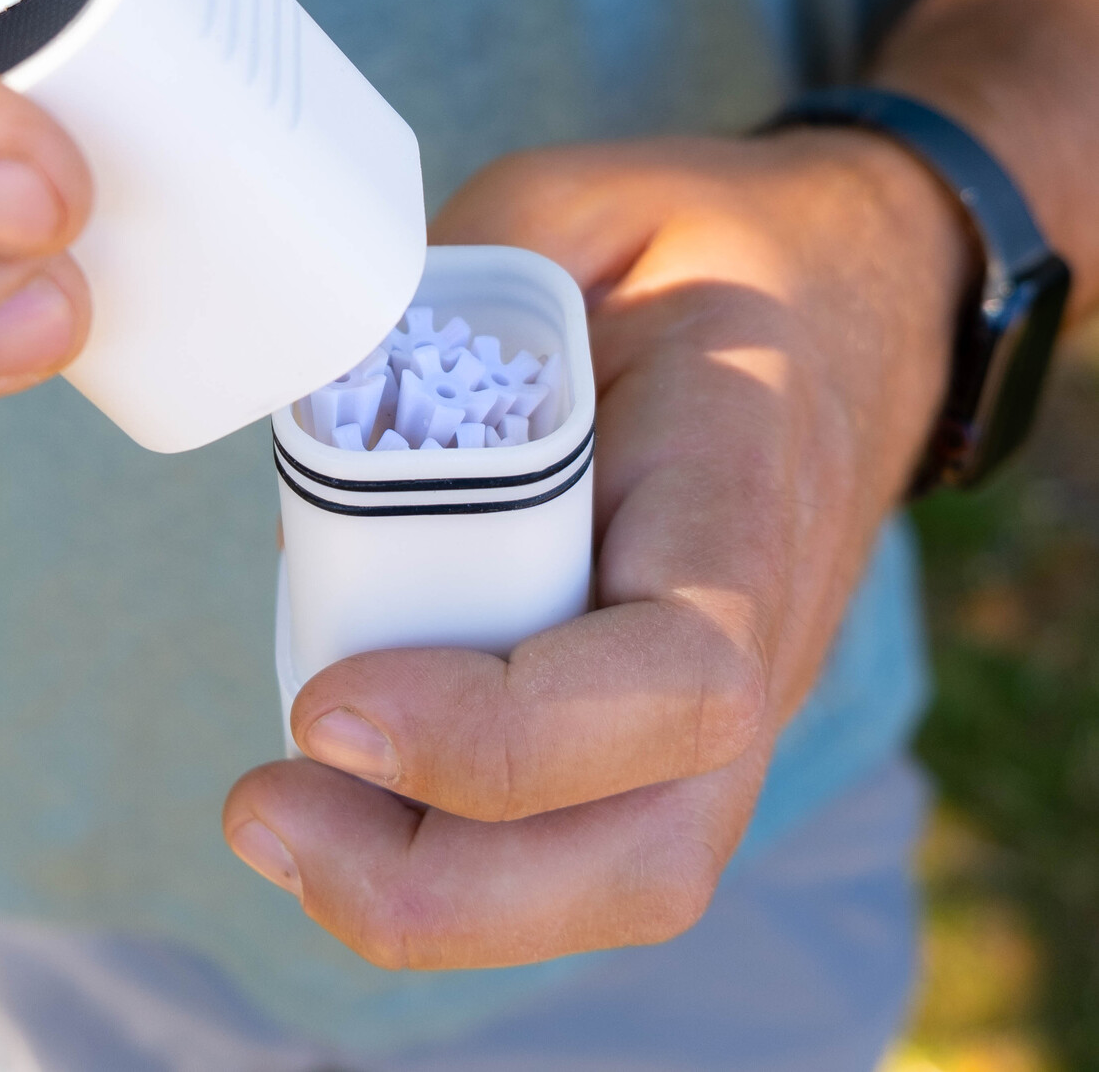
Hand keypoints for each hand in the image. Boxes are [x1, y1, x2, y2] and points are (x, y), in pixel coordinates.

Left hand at [225, 130, 969, 966]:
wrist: (842, 299)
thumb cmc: (704, 249)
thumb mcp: (576, 208)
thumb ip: (447, 293)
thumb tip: (316, 430)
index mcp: (739, 499)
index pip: (673, 679)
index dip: (505, 735)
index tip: (329, 707)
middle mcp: (754, 638)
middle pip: (644, 852)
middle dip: (441, 889)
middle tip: (263, 812)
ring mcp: (724, 697)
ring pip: (608, 876)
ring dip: (432, 896)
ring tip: (277, 819)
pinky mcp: (666, 712)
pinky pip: (575, 831)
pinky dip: (450, 850)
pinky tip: (338, 792)